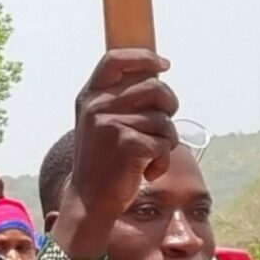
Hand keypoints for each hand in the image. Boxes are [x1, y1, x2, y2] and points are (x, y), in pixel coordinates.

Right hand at [57, 50, 179, 249]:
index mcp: (90, 96)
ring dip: (166, 141)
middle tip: (163, 126)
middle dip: (169, 105)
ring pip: (164, 119)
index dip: (143, 57)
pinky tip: (147, 171)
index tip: (163, 64)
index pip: (115, 59)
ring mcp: (113, 123)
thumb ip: (118, 99)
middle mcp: (98, 106)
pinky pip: (165, 143)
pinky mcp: (130, 143)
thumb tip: (156, 76)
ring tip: (148, 157)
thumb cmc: (102, 162)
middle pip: (154, 87)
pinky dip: (163, 161)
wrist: (90, 201)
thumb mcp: (99, 123)